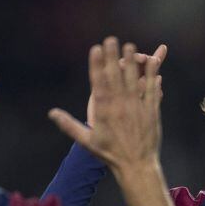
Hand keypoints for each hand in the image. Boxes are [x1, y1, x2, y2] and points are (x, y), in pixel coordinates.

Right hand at [49, 37, 161, 174]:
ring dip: (132, 62)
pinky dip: (152, 76)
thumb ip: (69, 125)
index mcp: (104, 111)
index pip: (98, 83)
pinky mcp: (151, 111)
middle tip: (111, 39)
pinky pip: (152, 90)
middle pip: (115, 76)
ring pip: (134, 79)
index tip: (95, 49)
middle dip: (113, 57)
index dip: (96, 64)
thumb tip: (52, 113)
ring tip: (129, 46)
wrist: (136, 166)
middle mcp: (120, 106)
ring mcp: (137, 107)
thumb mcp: (87, 141)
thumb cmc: (110, 154)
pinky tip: (152, 63)